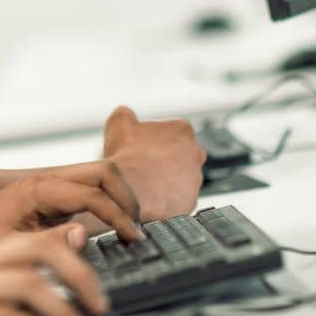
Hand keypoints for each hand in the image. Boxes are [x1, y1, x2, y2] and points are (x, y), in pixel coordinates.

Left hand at [0, 163, 144, 244]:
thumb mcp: (10, 248)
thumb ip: (49, 242)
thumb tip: (85, 234)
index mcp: (39, 187)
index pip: (94, 192)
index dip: (119, 216)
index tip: (133, 239)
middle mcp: (47, 181)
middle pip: (104, 172)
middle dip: (127, 197)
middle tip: (139, 229)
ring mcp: (50, 189)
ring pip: (99, 180)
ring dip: (120, 200)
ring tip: (132, 231)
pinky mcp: (51, 202)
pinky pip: (89, 194)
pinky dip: (108, 207)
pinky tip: (114, 233)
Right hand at [97, 105, 204, 220]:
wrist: (130, 197)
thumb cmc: (126, 158)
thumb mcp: (118, 123)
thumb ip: (125, 113)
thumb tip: (126, 114)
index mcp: (182, 129)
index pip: (169, 130)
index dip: (151, 138)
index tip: (138, 147)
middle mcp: (196, 153)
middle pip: (178, 153)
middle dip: (163, 158)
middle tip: (142, 165)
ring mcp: (196, 179)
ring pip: (180, 176)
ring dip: (166, 179)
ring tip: (144, 184)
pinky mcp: (191, 201)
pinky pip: (179, 197)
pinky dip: (167, 198)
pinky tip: (150, 198)